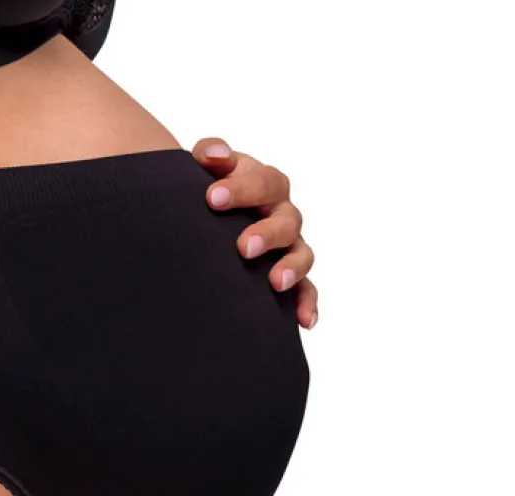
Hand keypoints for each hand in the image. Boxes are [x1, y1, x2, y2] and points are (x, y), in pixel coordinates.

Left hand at [191, 137, 317, 329]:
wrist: (208, 220)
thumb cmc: (210, 196)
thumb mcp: (207, 171)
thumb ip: (210, 157)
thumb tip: (213, 155)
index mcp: (266, 185)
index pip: (263, 181)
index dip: (241, 189)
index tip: (211, 198)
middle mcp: (282, 215)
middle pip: (286, 220)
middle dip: (267, 233)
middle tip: (243, 247)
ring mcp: (289, 247)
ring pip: (302, 255)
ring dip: (291, 268)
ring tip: (275, 282)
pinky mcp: (290, 277)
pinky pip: (306, 290)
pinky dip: (307, 304)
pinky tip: (304, 321)